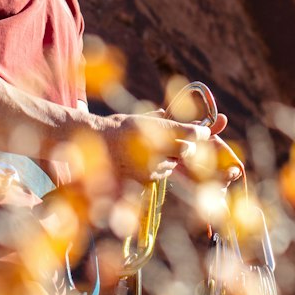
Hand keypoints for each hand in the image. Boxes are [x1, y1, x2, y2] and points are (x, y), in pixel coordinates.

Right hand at [100, 108, 227, 183]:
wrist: (92, 145)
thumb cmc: (113, 127)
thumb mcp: (136, 117)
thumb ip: (157, 118)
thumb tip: (168, 114)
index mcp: (157, 129)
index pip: (190, 132)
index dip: (199, 132)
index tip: (203, 131)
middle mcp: (158, 148)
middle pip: (187, 150)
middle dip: (187, 146)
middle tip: (182, 142)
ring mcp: (152, 167)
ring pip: (174, 163)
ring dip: (171, 158)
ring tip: (154, 151)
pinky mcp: (146, 180)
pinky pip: (160, 174)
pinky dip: (158, 168)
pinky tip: (145, 162)